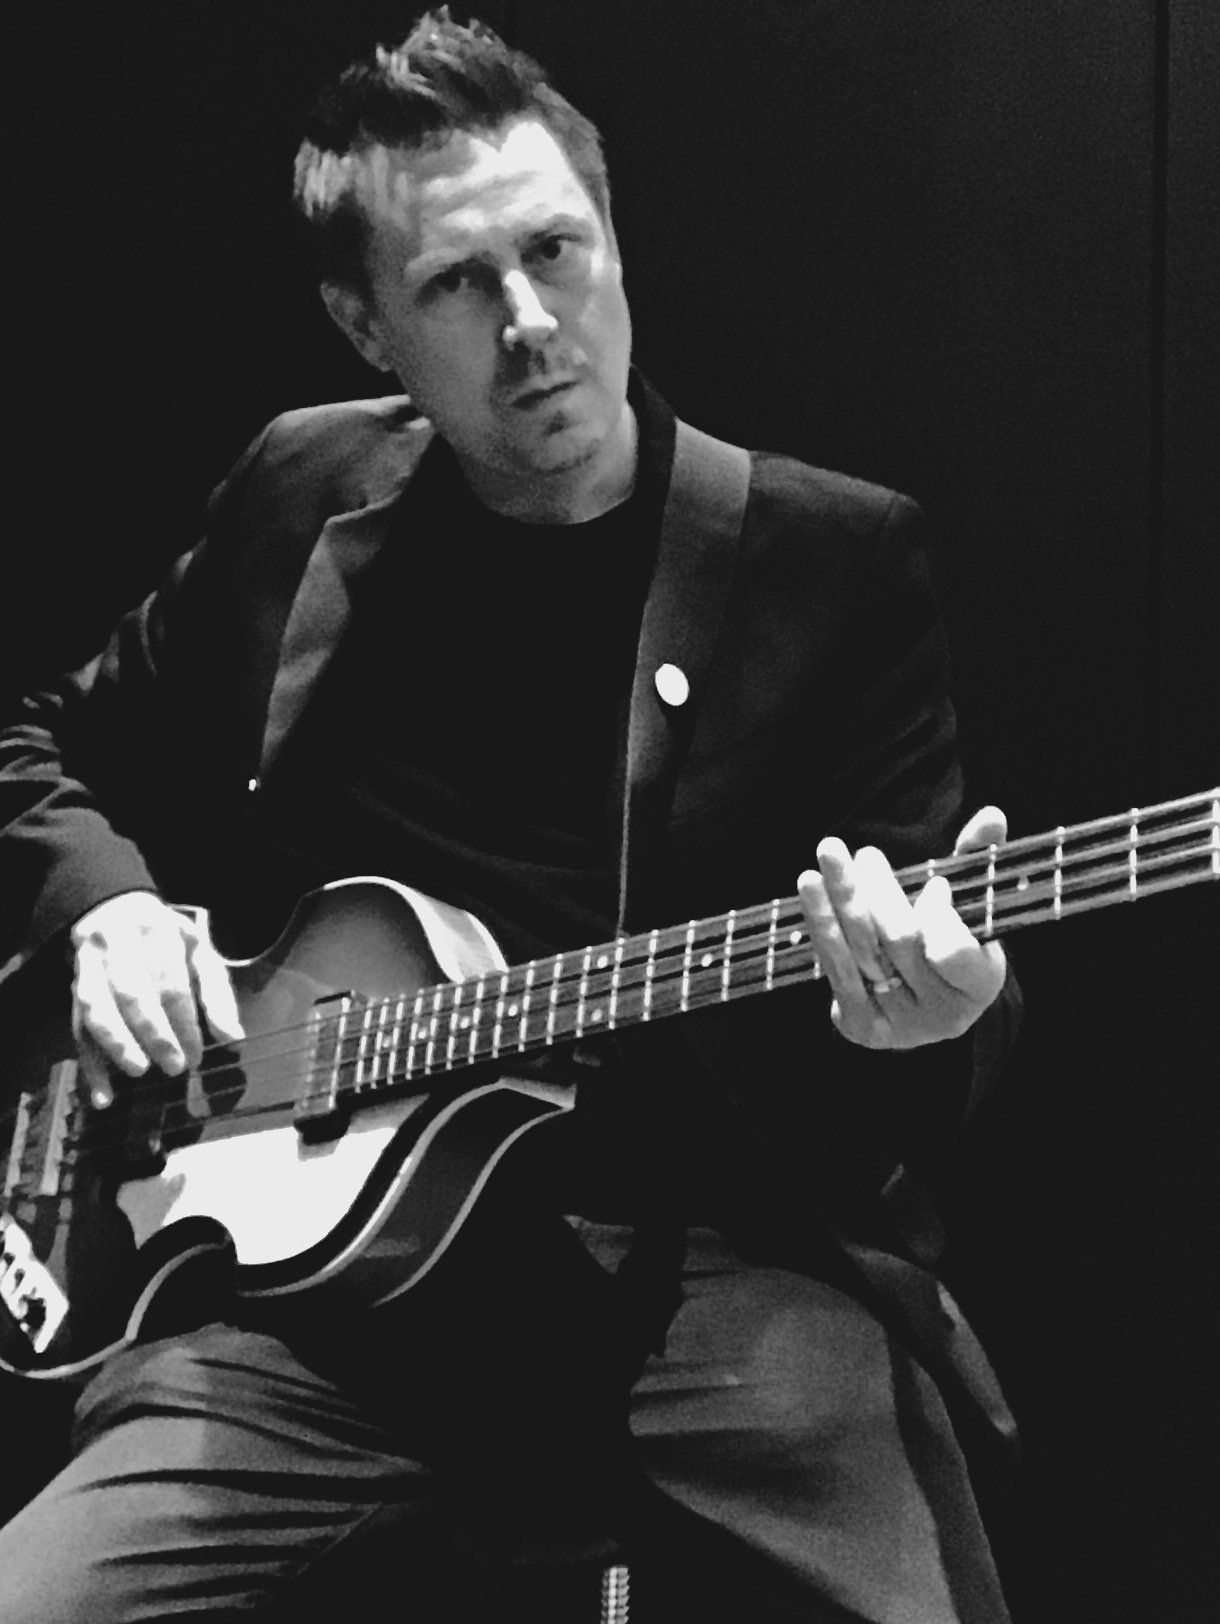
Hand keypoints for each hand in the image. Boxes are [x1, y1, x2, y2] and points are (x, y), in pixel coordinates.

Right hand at [69, 891, 243, 1105]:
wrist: (115, 912)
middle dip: (153, 1034)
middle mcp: (116, 945)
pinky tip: (103, 1096)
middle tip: (175, 1067)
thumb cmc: (167, 942)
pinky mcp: (73, 991)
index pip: (169, 981)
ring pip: (96, 1009)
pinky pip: (77, 1030)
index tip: (196, 1054)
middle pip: (131, 993)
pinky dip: (89, 1065)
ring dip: (116, 1044)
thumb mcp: (199, 955)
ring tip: (138, 1072)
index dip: (183, 1021)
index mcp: (155, 931)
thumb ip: (216, 995)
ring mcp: (88, 967)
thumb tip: (233, 1039)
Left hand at [796, 807, 1007, 1049]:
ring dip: (839, 898)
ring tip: (828, 854)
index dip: (937, 914)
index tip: (934, 883)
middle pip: (899, 942)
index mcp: (980, 985)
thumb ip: (977, 862)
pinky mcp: (861, 1027)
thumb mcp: (971, 905)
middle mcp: (943, 1014)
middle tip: (867, 854)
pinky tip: (811, 886)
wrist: (921, 1005)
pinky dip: (822, 923)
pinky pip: (836, 968)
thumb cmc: (950, 940)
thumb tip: (991, 816)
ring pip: (861, 952)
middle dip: (880, 891)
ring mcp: (900, 1026)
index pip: (953, 951)